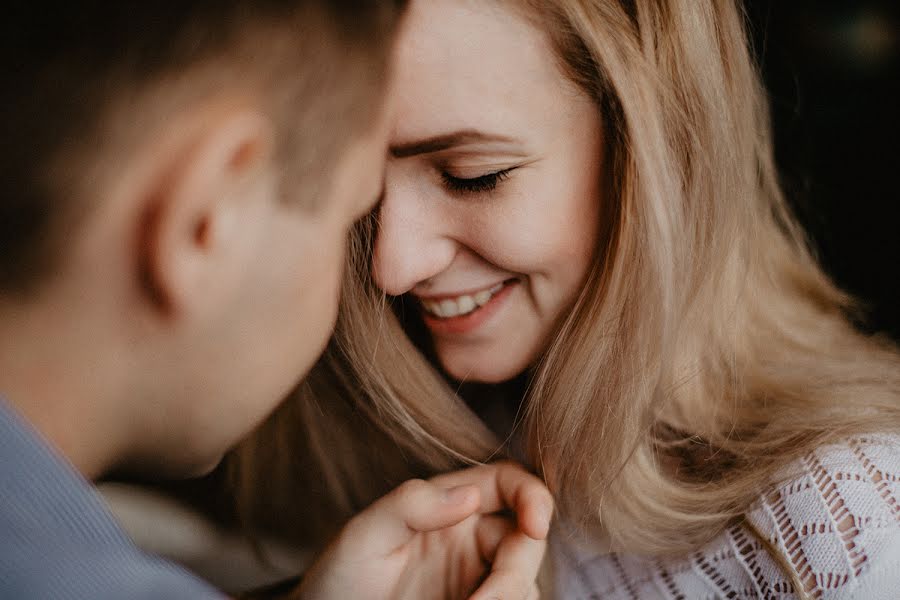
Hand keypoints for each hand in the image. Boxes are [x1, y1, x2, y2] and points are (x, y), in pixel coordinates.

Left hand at [294, 461, 552, 599]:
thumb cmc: (337, 581)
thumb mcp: (362, 536)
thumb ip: (409, 504)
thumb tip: (469, 495)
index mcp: (446, 505)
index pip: (508, 483)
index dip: (533, 496)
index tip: (535, 527)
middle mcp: (469, 539)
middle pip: (525, 540)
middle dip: (515, 573)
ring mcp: (475, 579)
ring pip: (525, 583)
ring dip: (509, 599)